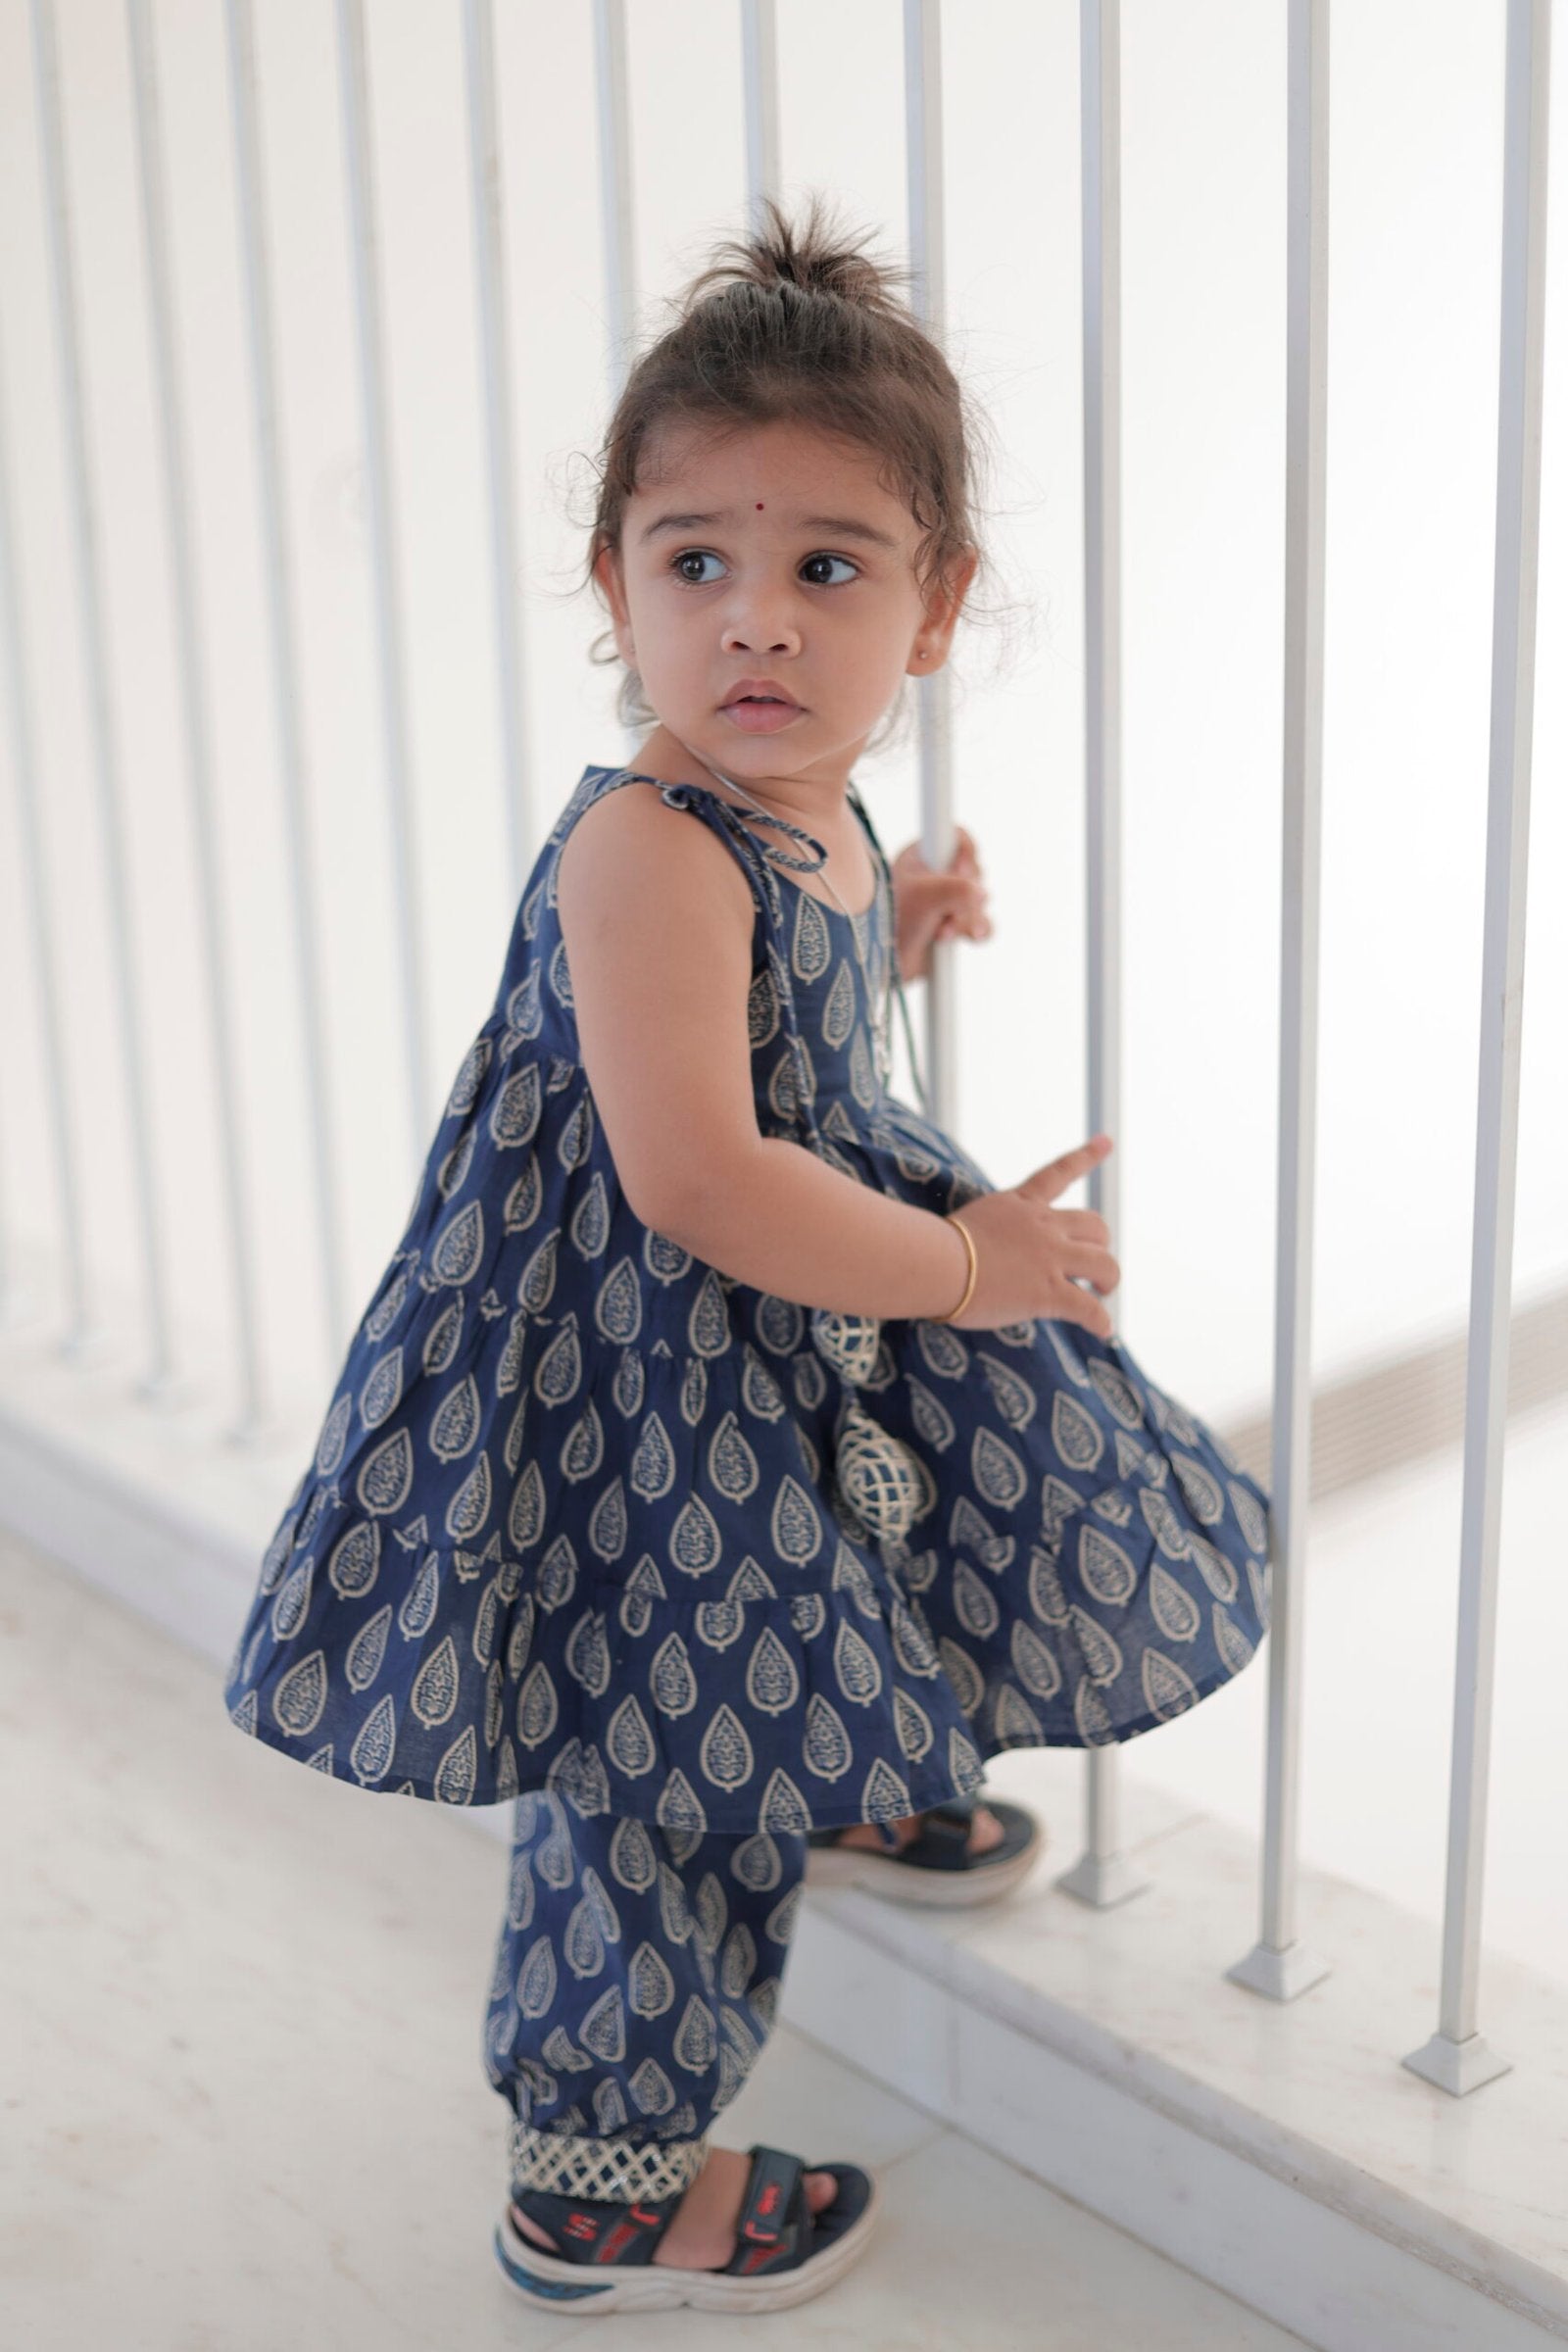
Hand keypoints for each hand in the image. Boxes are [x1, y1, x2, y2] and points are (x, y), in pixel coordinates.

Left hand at [891, 824, 991, 983]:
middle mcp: (935, 876)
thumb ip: (956, 889)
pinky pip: (981, 924)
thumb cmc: (890, 924)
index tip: (960, 871)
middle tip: (944, 909)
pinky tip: (967, 938)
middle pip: (974, 872)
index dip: (964, 852)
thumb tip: (982, 894)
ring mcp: (946, 903)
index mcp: (921, 856)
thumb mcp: (923, 899)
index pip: (956, 837)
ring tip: (942, 933)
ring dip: (968, 918)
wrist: (880, 968)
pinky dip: (977, 932)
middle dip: (966, 895)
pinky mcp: (954, 928)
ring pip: (979, 901)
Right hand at [939, 1134, 1119, 1333]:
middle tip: (1091, 1266)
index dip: (1087, 1156)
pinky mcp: (1048, 1293)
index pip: (1058, 1172)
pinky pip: (1089, 1308)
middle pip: (1095, 1225)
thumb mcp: (967, 1223)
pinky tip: (1103, 1330)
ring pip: (1104, 1263)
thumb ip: (985, 1231)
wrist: (932, 1262)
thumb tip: (974, 1253)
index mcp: (1020, 1204)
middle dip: (1100, 1244)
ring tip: (1102, 1293)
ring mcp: (1049, 1259)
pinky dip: (1100, 1321)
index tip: (1107, 1142)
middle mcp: (1043, 1226)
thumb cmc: (931, 1246)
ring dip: (1108, 1279)